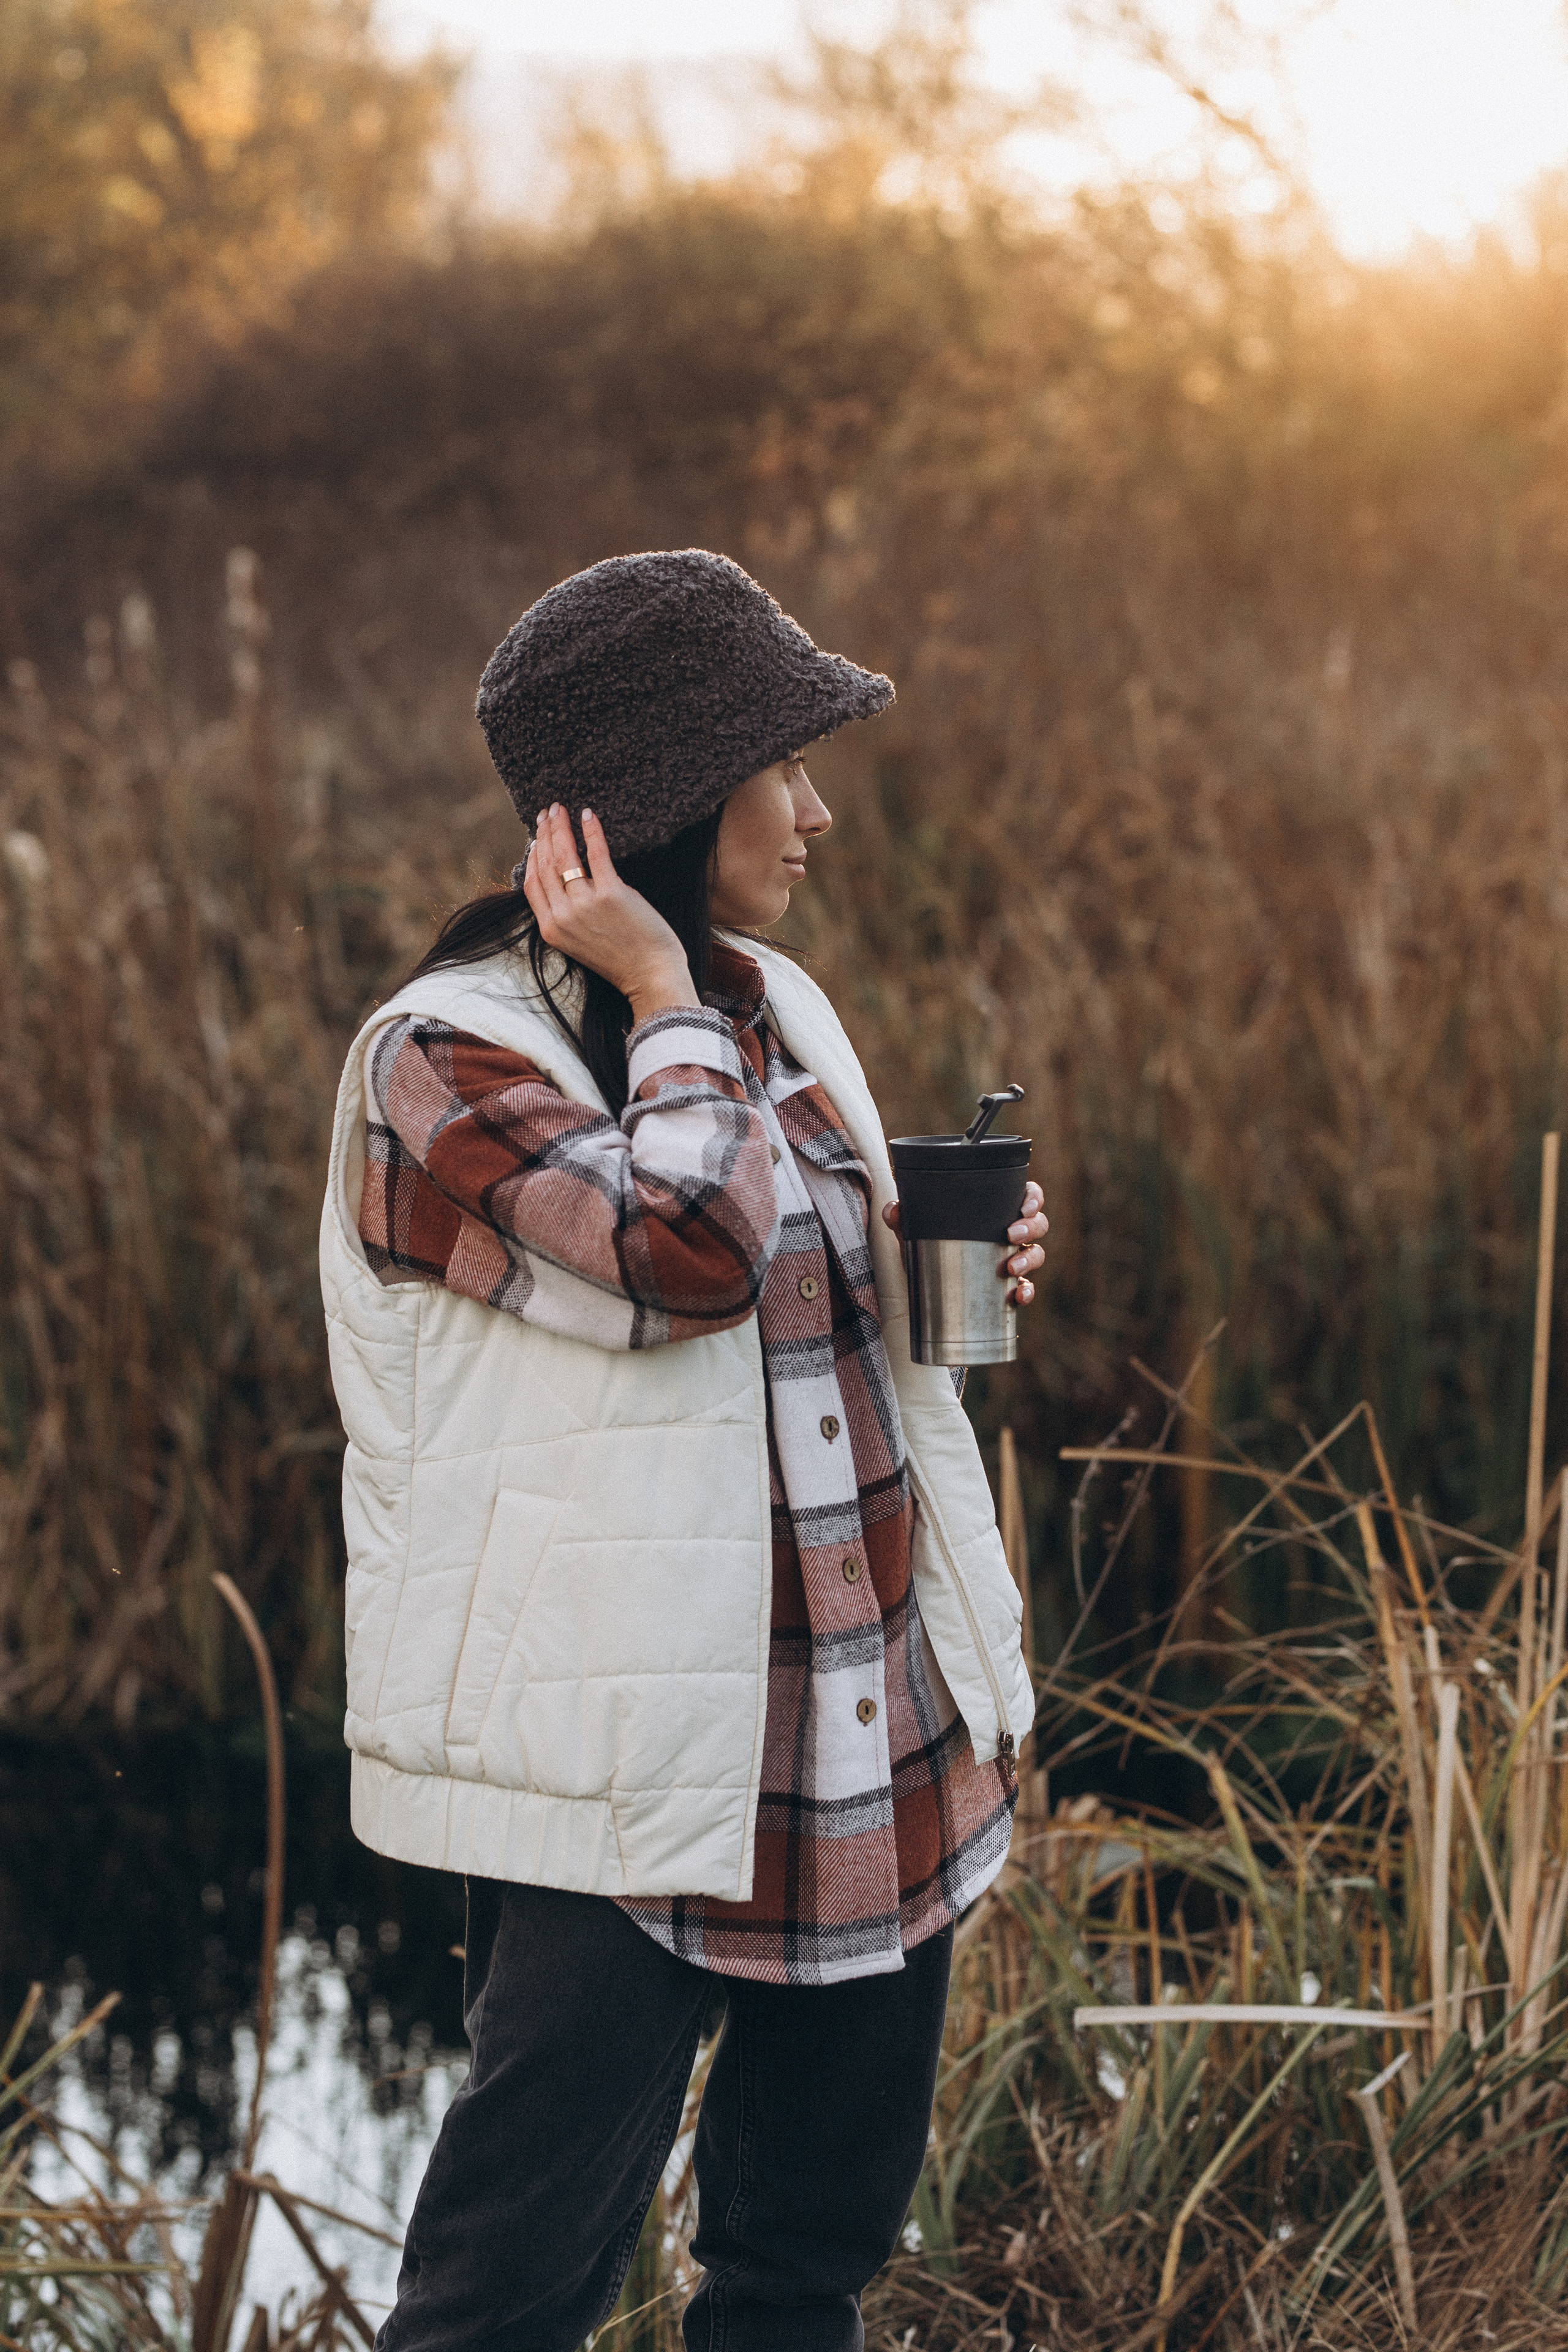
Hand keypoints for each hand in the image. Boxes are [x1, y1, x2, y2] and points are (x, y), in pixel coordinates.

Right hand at [523, 804, 698, 1020]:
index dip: (533, 857)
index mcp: (551, 930)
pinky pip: (596, 854)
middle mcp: (563, 916)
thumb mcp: (581, 943)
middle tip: (547, 813)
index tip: (537, 838)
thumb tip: (564, 885)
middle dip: (544, 834)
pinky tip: (588, 815)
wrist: (650, 977)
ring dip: (560, 827)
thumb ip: (567, 917)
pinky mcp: (611, 894)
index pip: (531, 884)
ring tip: (561, 809)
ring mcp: (585, 905)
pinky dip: (591, 831)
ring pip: (565, 856)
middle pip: (545, 864)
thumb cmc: (622, 959)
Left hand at [882, 1180, 1048, 1305]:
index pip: (1026, 1196)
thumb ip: (904, 1219)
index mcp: (996, 1211)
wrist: (924, 1288)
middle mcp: (1011, 1234)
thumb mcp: (915, 1232)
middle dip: (1030, 1228)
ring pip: (1036, 1254)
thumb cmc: (929, 1246)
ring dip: (1029, 1259)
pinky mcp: (1009, 1288)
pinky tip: (1018, 1296)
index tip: (1025, 1207)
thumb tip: (892, 1209)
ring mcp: (1013, 1260)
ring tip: (1010, 1268)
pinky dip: (1026, 1292)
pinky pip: (1027, 1288)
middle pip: (1038, 1224)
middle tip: (1011, 1235)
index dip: (1033, 1198)